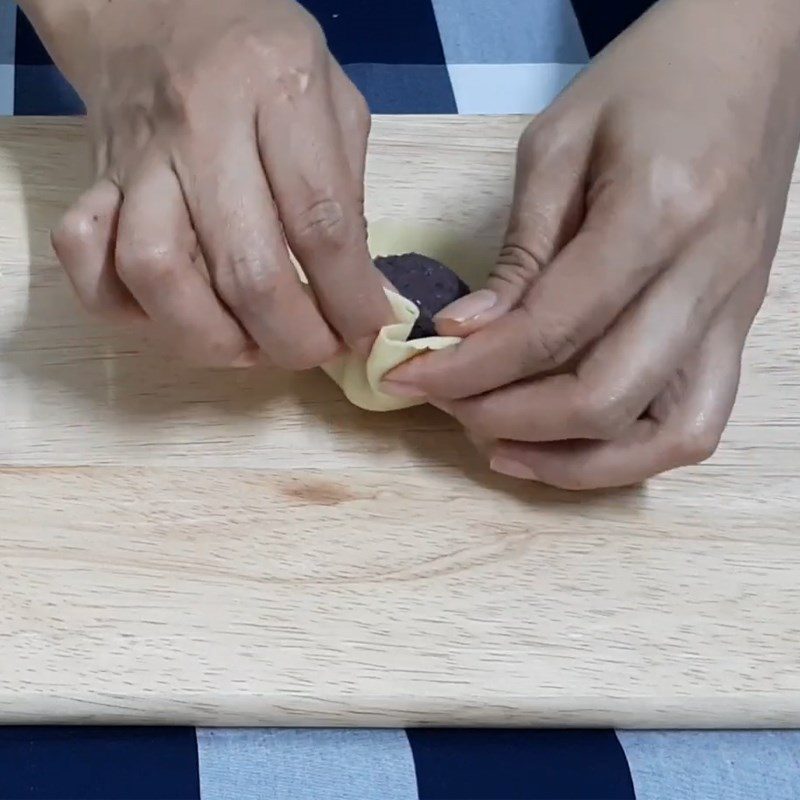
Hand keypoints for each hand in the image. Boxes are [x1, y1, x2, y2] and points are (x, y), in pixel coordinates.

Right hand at [34, 0, 390, 366]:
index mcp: (279, 93)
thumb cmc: (263, 57)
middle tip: (315, 352)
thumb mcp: (334, 100)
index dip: (350, 299)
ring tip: (248, 346)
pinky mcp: (95, 182)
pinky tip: (173, 314)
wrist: (157, 8)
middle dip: (291, 339)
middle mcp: (203, 128)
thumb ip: (351, 192)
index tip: (368, 334)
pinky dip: (125, 308)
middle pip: (245, 269)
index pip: (321, 223)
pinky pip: (87, 260)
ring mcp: (140, 159)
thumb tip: (361, 292)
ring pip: (157, 274)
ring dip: (210, 338)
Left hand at [386, 0, 799, 488]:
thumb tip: (468, 332)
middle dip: (507, 418)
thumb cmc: (648, 80)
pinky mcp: (739, 327)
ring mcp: (733, 312)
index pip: (551, 329)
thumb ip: (521, 250)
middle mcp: (708, 278)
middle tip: (446, 404)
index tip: (410, 378)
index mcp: (658, 213)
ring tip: (498, 447)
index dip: (470, 368)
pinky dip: (628, 454)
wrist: (752, 53)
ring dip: (572, 460)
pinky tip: (565, 442)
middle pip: (604, 396)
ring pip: (664, 436)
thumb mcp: (559, 143)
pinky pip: (696, 424)